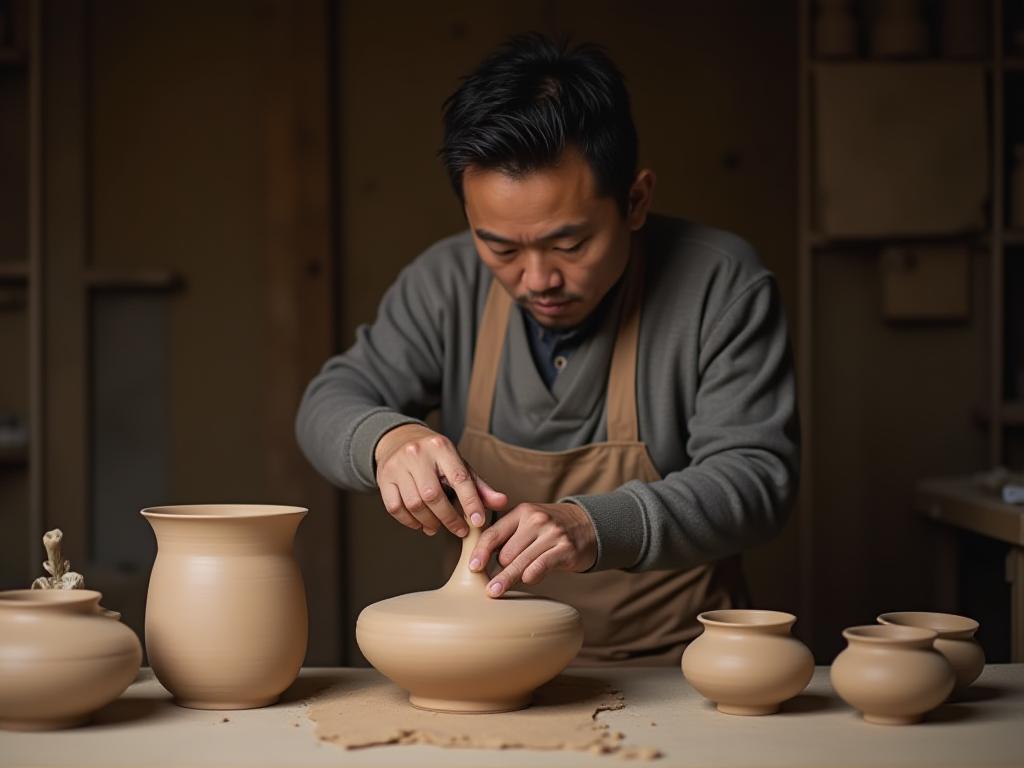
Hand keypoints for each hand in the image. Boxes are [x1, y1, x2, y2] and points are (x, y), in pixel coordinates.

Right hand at [374, 424, 507, 537]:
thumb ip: (479, 486)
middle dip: (449, 519)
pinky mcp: (383, 478)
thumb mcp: (459, 464)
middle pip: (433, 496)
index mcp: (442, 447)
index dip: (471, 503)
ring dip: (429, 522)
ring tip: (438, 528)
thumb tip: (502, 503)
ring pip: (414, 504)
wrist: (399, 439)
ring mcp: (397, 466)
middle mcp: (417, 454)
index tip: (478, 522)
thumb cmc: (435, 457)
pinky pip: (395, 508)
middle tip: (459, 530)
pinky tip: (420, 524)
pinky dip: (409, 522)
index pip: (459, 478)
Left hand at [468, 502, 597, 596]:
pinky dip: (532, 575)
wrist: (589, 525)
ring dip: (507, 578)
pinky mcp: (566, 548)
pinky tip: (526, 581)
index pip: (494, 533)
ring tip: (495, 591)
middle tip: (491, 582)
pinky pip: (542, 565)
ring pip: (521, 561)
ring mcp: (553, 533)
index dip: (480, 551)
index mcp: (522, 512)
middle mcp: (537, 519)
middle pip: (506, 552)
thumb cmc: (551, 529)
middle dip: (499, 568)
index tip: (472, 567)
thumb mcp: (529, 522)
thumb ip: (508, 535)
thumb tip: (479, 560)